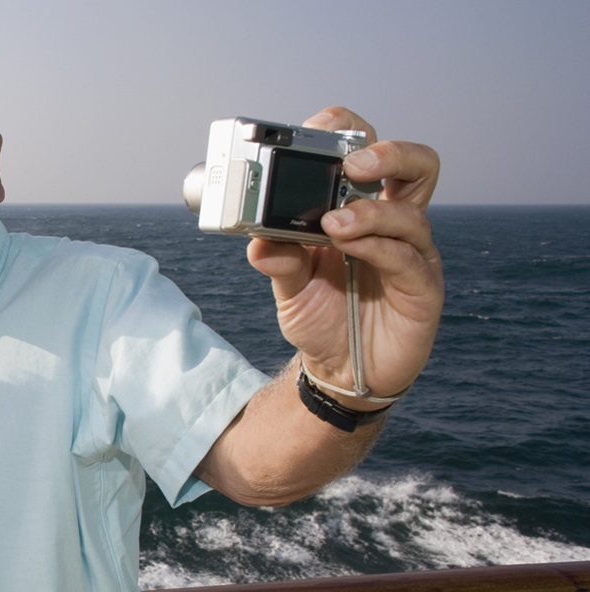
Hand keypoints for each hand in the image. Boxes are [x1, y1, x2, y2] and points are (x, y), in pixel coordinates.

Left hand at [247, 106, 443, 405]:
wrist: (341, 370)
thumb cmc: (323, 317)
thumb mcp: (289, 286)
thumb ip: (276, 259)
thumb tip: (255, 238)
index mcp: (361, 209)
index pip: (367, 154)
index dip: (349, 135)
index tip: (315, 134)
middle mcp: (393, 223)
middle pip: (416, 165)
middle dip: (388, 152)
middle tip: (352, 164)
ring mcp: (413, 253)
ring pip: (413, 211)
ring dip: (371, 211)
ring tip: (333, 224)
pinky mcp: (422, 287)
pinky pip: (408, 258)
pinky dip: (378, 247)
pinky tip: (350, 248)